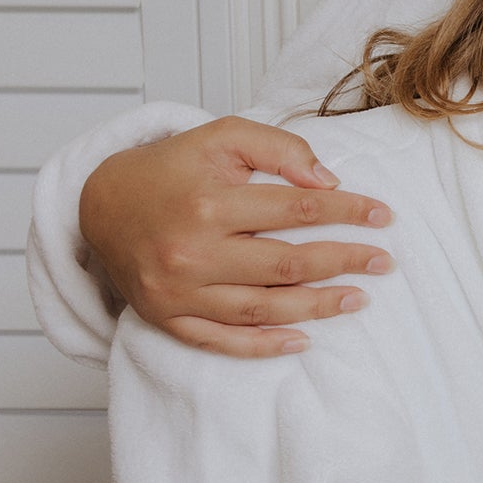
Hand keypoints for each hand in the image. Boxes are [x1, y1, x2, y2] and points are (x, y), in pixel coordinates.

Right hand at [78, 116, 395, 356]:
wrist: (99, 205)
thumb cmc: (168, 170)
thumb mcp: (220, 137)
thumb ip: (278, 148)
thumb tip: (328, 182)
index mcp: (208, 204)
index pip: (297, 209)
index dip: (347, 212)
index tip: (383, 216)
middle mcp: (192, 253)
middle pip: (287, 264)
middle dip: (344, 262)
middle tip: (384, 262)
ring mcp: (177, 292)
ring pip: (262, 309)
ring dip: (317, 307)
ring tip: (357, 298)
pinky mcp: (166, 318)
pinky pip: (222, 342)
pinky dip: (264, 346)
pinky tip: (303, 340)